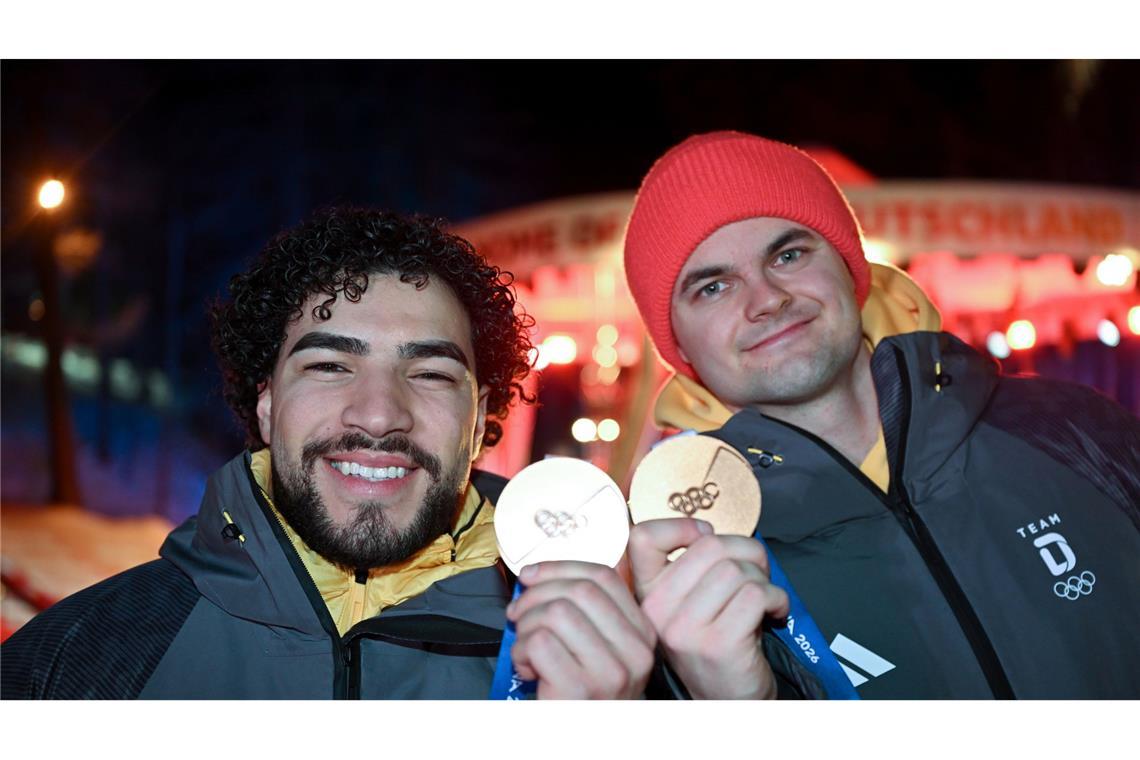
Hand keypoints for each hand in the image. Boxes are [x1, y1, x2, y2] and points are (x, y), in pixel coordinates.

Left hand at [506, 559, 656, 698]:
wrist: (580, 742)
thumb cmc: (580, 696)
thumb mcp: (596, 649)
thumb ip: (584, 612)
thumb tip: (541, 573)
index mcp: (642, 633)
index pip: (604, 576)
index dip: (560, 567)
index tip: (531, 574)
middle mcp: (636, 651)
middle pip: (579, 590)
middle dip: (536, 595)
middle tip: (518, 615)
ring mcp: (612, 671)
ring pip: (556, 612)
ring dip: (526, 627)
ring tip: (525, 649)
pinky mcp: (582, 688)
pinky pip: (539, 642)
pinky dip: (520, 653)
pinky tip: (527, 670)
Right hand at [628, 518, 789, 698]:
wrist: (728, 702)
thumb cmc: (717, 644)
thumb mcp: (689, 604)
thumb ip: (692, 568)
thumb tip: (713, 531)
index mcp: (647, 595)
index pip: (643, 538)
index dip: (679, 525)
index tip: (705, 536)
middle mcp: (657, 611)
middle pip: (708, 546)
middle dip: (745, 552)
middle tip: (755, 573)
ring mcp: (684, 628)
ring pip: (735, 570)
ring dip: (763, 579)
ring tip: (765, 598)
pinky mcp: (717, 643)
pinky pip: (755, 594)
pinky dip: (776, 598)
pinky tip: (774, 613)